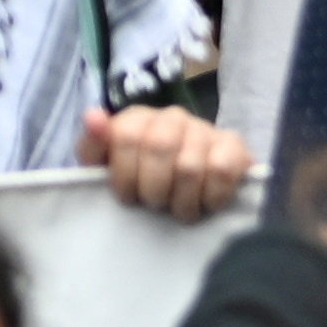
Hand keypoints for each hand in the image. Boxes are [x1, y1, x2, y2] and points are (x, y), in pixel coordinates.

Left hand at [93, 104, 251, 219]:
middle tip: (155, 205)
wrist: (185, 194)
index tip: (128, 198)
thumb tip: (93, 116)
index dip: (125, 176)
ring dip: (182, 201)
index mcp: (137, 118)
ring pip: (190, 166)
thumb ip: (93, 145)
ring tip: (179, 210)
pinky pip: (222, 170)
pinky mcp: (234, 146)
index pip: (126, 135)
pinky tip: (206, 204)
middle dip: (153, 188)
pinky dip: (211, 196)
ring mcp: (205, 129)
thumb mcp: (106, 169)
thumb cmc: (140, 183)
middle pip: (159, 147)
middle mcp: (172, 117)